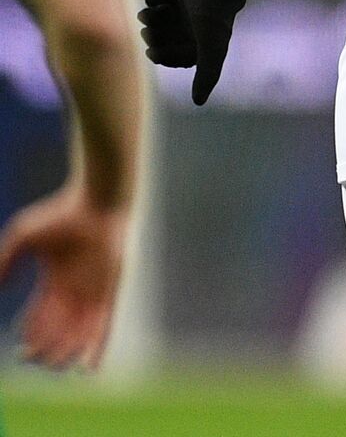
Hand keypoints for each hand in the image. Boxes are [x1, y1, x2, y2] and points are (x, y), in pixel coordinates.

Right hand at [0, 187, 127, 369]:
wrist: (97, 203)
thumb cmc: (60, 214)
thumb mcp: (22, 237)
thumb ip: (4, 261)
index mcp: (55, 279)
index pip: (40, 316)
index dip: (31, 334)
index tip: (21, 349)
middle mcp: (75, 289)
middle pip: (58, 329)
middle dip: (46, 347)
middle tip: (34, 359)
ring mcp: (93, 291)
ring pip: (79, 332)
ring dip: (67, 352)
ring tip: (55, 368)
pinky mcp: (109, 291)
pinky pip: (104, 325)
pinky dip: (97, 347)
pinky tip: (89, 367)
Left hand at [137, 0, 269, 104]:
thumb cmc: (216, 17)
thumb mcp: (212, 50)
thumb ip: (207, 75)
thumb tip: (199, 102)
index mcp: (196, 43)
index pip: (165, 57)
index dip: (156, 54)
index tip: (153, 50)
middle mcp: (188, 27)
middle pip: (155, 38)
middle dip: (151, 35)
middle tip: (150, 30)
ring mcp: (181, 8)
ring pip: (151, 18)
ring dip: (148, 17)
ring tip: (153, 12)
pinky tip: (160, 0)